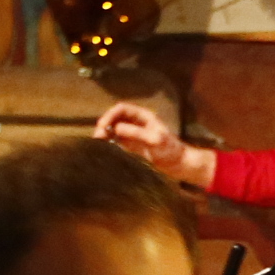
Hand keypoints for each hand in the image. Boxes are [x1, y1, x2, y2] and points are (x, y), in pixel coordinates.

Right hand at [90, 100, 206, 185]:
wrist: (178, 165)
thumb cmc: (170, 151)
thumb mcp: (154, 140)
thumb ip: (136, 133)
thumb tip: (116, 128)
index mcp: (144, 116)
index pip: (122, 109)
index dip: (110, 115)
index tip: (103, 126)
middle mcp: (137, 123)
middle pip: (116, 118)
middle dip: (105, 124)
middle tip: (96, 137)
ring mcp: (134, 134)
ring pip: (114, 129)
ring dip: (105, 134)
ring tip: (97, 143)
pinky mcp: (133, 145)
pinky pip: (117, 140)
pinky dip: (109, 142)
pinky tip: (104, 148)